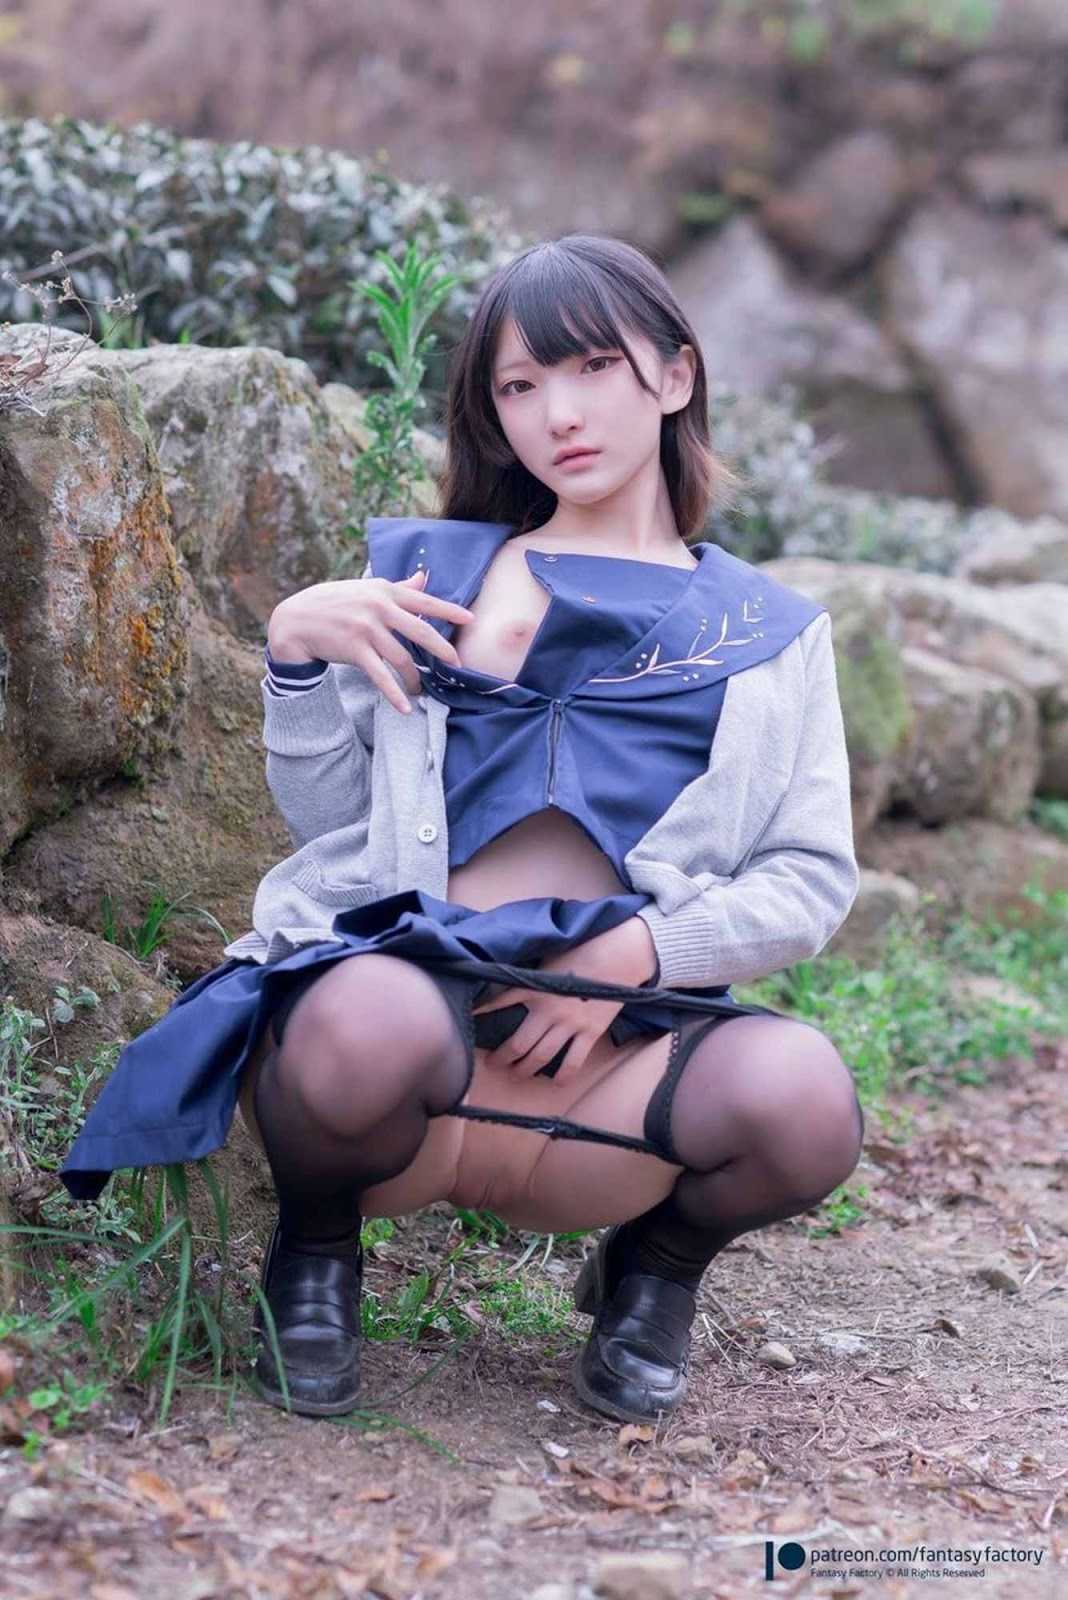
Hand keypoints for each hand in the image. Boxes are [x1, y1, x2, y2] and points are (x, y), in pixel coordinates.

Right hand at [268, 569, 474, 714]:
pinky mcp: (355, 650)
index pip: (424, 601)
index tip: (470, 620)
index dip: (449, 610)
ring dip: (414, 679)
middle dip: (443, 651)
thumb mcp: (366, 588)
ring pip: (402, 659)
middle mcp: (379, 608)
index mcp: (384, 591)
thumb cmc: (334, 602)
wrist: (296, 620)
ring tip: (420, 690)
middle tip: (457, 664)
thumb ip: (398, 586)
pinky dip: (394, 694)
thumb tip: (425, 576)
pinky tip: (405, 708)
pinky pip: (381, 676)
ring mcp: (367, 629)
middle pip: (421, 632)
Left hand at [471, 957, 624, 1083]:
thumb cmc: (583, 950)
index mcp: (535, 988)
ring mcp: (570, 1024)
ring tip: (515, 1074)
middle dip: (501, 1058)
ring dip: (524, 1070)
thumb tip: (510, 976)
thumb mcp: (550, 957)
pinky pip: (573, 1062)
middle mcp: (548, 1010)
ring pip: (540, 1057)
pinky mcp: (590, 1033)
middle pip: (518, 1044)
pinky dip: (562, 1076)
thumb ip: (532, 973)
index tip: (472, 1024)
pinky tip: (555, 1082)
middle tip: (492, 1064)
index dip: (483, 1014)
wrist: (619, 956)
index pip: (500, 1003)